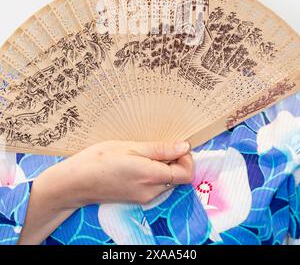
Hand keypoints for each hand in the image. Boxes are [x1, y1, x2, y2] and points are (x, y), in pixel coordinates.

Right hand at [41, 139, 193, 208]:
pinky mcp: (136, 198)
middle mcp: (151, 192)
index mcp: (151, 176)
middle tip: (158, 145)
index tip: (175, 144)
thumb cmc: (99, 159)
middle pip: (178, 177)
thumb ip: (160, 149)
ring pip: (167, 181)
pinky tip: (137, 161)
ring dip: (163, 166)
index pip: (186, 174)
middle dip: (175, 160)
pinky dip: (154, 172)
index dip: (186, 158)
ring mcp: (144, 197)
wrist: (75, 182)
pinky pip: (155, 185)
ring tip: (144, 152)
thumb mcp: (131, 147)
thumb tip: (184, 147)